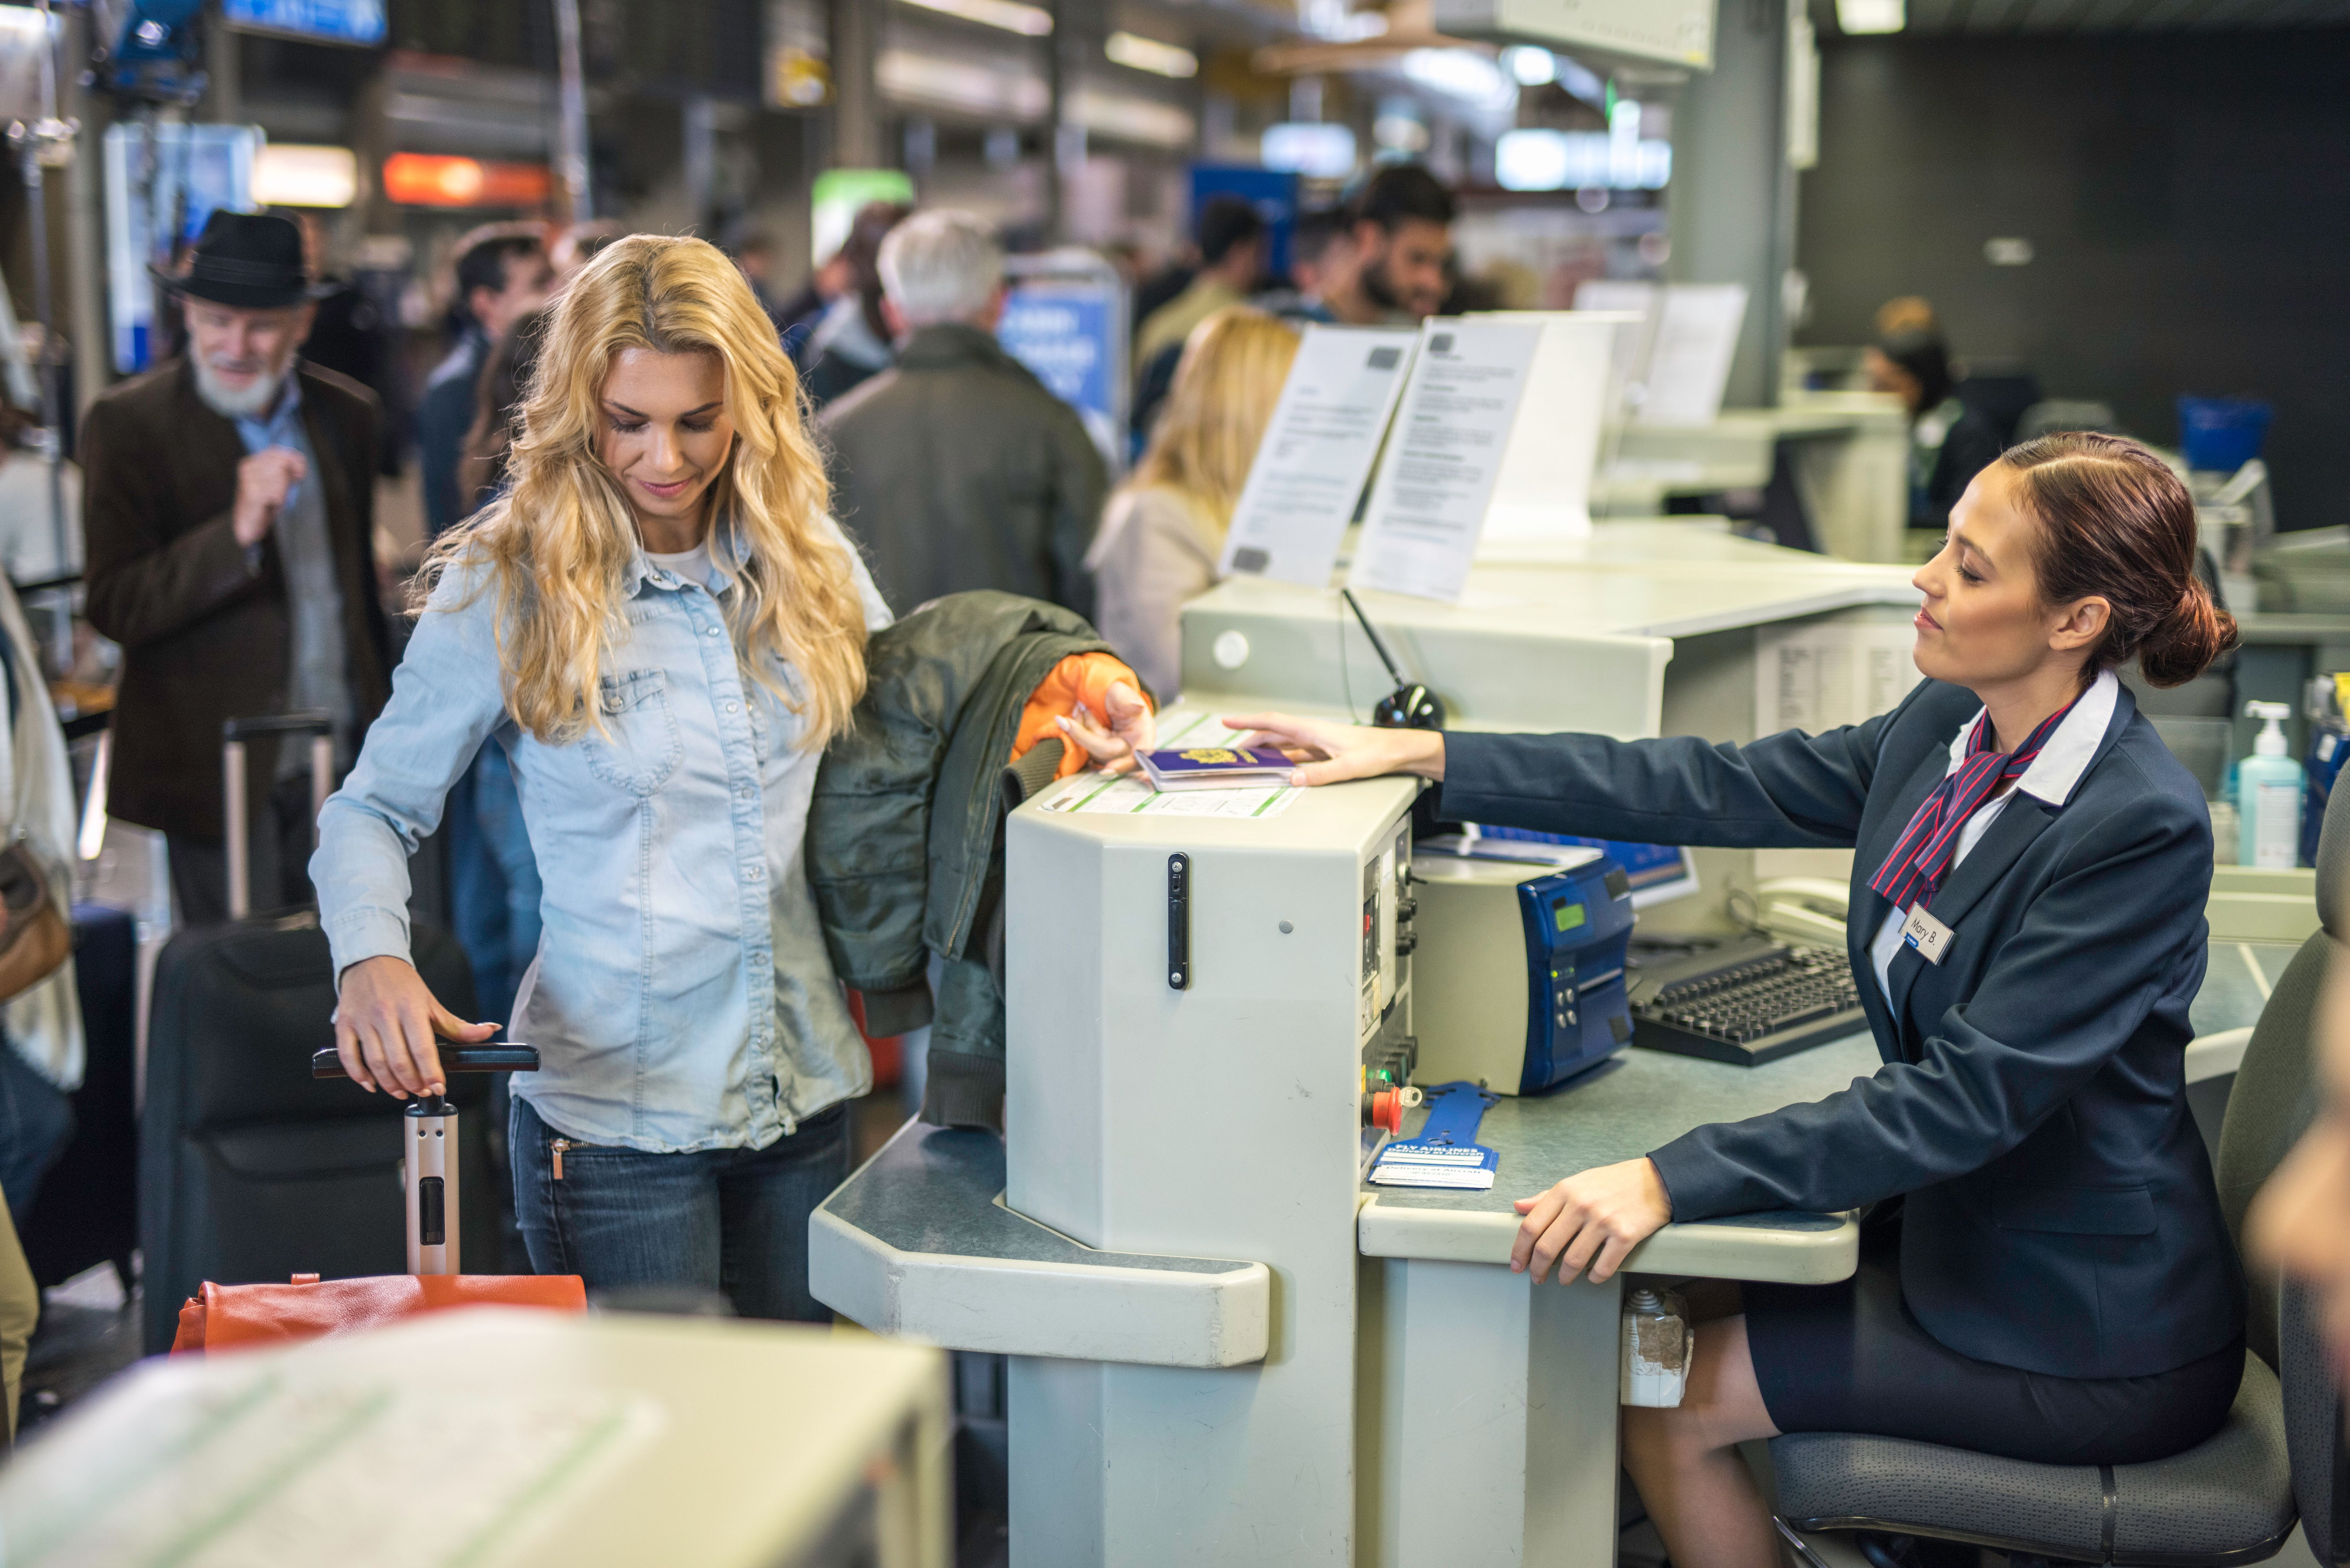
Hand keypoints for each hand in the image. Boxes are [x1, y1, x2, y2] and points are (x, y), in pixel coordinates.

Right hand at [232, 447, 307, 547]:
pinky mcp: (251, 495)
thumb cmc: (265, 501)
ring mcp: (248, 480)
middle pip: (281, 464)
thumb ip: (285, 469)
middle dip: (288, 478)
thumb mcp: (276, 481)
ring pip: (280, 478)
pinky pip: (277, 493)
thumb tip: (300, 460)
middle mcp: (247, 468)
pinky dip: (279, 501)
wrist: (248, 522)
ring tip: (274, 500)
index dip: (293, 460)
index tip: (301, 474)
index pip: (276, 451)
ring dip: (282, 492)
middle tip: (284, 492)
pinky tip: (271, 505)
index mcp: (251, 462)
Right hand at [332, 955, 497, 1098]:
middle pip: (398, 1060)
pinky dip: (359, 1076)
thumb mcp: (431, 1003)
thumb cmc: (403, 985)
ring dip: (389, 1084)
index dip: (431, 1073)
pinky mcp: (344, 1024)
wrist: (370, 961)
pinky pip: (349, 1056)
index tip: (438, 1087)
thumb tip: (489, 1031)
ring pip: (375, 1062)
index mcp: (410, 1008)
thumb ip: (458, 1025)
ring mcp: (362, 1020)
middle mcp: (385, 1014)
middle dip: (412, 1083)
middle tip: (421, 1091)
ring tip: (402, 1092)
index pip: (422, 1048)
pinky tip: (372, 1085)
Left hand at [1055, 680, 1155, 774]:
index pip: (1140, 753)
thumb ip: (1127, 699)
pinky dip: (1079, 732)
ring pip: (1094, 750)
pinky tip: (1077, 715)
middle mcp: (1132, 747)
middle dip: (1083, 736)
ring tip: (1080, 707)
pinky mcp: (1102, 752)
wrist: (1109, 697)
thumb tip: (1136, 706)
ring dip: (1081, 729)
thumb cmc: (1120, 695)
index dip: (1126, 764)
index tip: (1107, 771)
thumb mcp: (1124, 693)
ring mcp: (1116, 752)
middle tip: (1063, 721)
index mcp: (1145, 733)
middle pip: (1107, 753)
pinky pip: (1087, 747)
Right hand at [1223, 711, 1444, 785]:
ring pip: (1282, 744)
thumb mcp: (1347, 766)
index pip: (1272, 722)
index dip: (1247, 721)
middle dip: (1250, 741)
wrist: (1396, 749)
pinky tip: (1277, 769)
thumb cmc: (1376, 752)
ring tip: (1250, 762)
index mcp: (1312, 729)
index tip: (1226, 721)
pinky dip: (1282, 760)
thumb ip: (1319, 774)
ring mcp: (1316, 741)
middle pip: (1272, 733)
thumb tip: (1292, 779)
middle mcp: (1311, 732)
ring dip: (1265, 752)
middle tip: (1233, 753)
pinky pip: (1295, 753)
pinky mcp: (1323, 750)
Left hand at [1510, 1158, 1673, 1284]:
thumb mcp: (1577, 1183)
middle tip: (1537, 1278)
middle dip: (1537, 1269)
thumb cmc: (1613, 1182)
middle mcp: (1581, 1205)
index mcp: (1565, 1191)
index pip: (1531, 1226)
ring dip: (1564, 1276)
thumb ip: (1546, 1197)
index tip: (1517, 1264)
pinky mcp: (1625, 1236)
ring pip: (1573, 1261)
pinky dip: (1594, 1277)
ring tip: (1564, 1279)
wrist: (1656, 1180)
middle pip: (1546, 1247)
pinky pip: (1603, 1267)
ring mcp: (1603, 1221)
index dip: (1519, 1250)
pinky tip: (1592, 1276)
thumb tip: (1518, 1206)